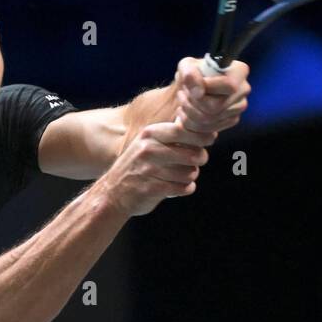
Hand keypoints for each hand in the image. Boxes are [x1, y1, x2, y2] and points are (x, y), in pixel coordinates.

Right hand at [101, 118, 216, 215]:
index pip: (185, 130)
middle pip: (193, 154)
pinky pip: (183, 188)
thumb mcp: (148, 143)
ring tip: (182, 176)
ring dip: (190, 176)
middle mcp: (148, 150)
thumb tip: (206, 128)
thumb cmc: (138, 166)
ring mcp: (149, 170)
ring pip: (190, 173)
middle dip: (200, 158)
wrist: (112, 193)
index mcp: (149, 134)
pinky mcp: (151, 189)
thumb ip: (172, 135)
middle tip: (197, 161)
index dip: (202, 136)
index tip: (208, 140)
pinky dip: (185, 189)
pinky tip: (178, 187)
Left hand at [173, 57, 250, 133]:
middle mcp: (244, 88)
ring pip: (210, 120)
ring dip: (189, 112)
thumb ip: (190, 74)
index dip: (205, 88)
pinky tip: (187, 111)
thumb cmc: (192, 74)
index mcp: (239, 70)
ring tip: (183, 101)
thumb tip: (199, 93)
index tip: (188, 87)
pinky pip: (210, 129)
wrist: (194, 85)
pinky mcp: (232, 120)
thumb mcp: (186, 66)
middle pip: (216, 106)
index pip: (228, 85)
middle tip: (181, 94)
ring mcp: (240, 106)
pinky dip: (192, 123)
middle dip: (192, 102)